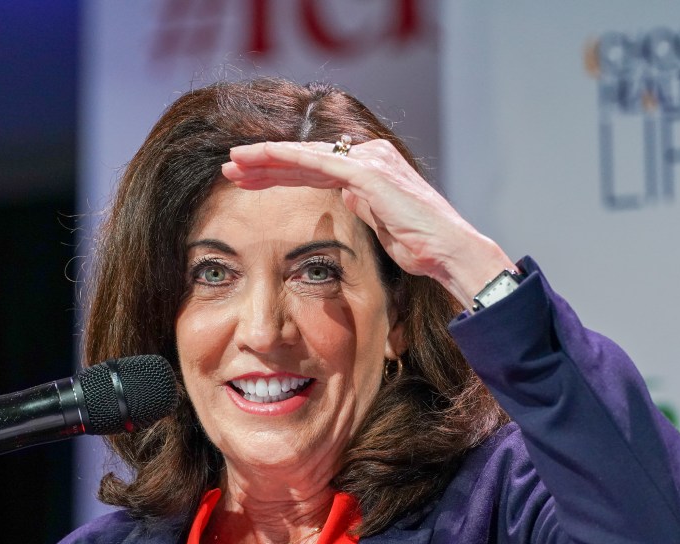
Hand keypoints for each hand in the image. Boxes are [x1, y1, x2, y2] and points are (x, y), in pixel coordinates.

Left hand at [221, 139, 515, 309]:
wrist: (449, 252)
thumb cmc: (421, 246)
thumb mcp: (383, 224)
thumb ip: (364, 206)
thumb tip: (347, 197)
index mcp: (370, 168)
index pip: (315, 167)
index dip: (279, 172)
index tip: (248, 181)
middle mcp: (368, 156)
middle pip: (305, 158)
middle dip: (265, 164)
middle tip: (230, 168)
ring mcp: (368, 161)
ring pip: (305, 155)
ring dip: (266, 159)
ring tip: (233, 165)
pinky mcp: (367, 173)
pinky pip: (318, 163)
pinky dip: (286, 160)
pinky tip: (260, 161)